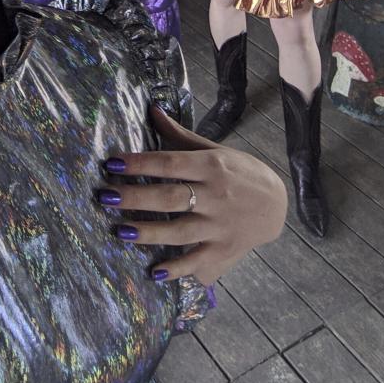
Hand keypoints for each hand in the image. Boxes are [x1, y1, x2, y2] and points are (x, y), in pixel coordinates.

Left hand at [96, 107, 286, 285]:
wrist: (278, 204)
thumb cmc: (241, 172)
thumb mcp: (215, 150)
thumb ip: (181, 136)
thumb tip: (152, 109)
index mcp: (211, 166)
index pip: (170, 163)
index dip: (140, 163)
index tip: (112, 163)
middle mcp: (215, 195)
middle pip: (170, 197)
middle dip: (136, 197)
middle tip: (105, 196)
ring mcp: (220, 225)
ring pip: (180, 231)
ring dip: (149, 233)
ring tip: (120, 231)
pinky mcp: (225, 249)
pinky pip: (197, 260)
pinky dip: (177, 269)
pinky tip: (154, 273)